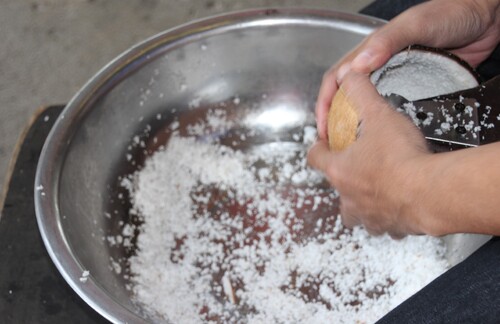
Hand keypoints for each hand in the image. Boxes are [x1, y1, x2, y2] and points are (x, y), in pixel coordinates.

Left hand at [308, 71, 431, 236]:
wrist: (431, 193)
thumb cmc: (401, 158)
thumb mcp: (379, 115)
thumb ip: (361, 93)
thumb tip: (349, 75)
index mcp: (339, 170)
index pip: (315, 158)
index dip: (318, 148)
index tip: (324, 144)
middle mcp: (349, 198)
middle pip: (335, 191)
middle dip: (343, 180)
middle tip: (358, 167)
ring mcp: (369, 217)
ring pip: (358, 214)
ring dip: (364, 203)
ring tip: (378, 190)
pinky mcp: (391, 228)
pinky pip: (386, 226)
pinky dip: (391, 216)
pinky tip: (403, 204)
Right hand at [316, 0, 499, 139]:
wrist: (485, 19)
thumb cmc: (449, 14)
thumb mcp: (415, 25)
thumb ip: (385, 42)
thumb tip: (356, 68)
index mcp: (370, 51)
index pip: (337, 78)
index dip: (325, 102)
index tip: (323, 126)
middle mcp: (378, 66)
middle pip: (347, 95)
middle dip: (335, 119)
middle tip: (335, 144)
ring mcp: (395, 78)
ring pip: (367, 105)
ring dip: (356, 124)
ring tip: (354, 148)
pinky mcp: (414, 88)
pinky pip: (391, 108)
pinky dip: (382, 123)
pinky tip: (383, 138)